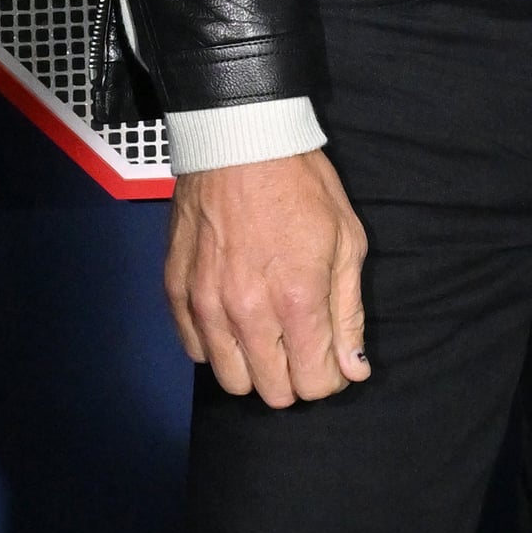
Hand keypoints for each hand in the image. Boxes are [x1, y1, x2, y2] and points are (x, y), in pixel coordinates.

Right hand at [165, 151, 370, 406]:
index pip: (313, 382)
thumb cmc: (300, 183)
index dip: (329, 378)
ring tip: (268, 334)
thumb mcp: (346, 239)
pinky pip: (195, 351)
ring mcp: (207, 305)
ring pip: (230, 381)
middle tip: (302, 347)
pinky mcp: (177, 294)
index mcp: (297, 298)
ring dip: (254, 368)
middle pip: (272, 392)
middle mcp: (248, 312)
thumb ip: (349, 312)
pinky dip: (217, 346)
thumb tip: (353, 369)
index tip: (331, 361)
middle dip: (294, 378)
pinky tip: (234, 319)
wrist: (240, 140)